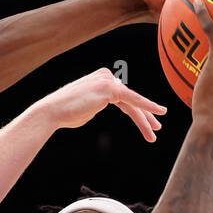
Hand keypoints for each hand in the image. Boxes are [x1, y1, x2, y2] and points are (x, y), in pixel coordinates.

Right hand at [35, 68, 166, 141]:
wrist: (52, 111)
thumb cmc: (65, 114)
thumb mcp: (86, 108)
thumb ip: (96, 104)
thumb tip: (100, 105)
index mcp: (101, 79)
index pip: (124, 97)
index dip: (138, 111)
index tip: (149, 124)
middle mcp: (106, 76)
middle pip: (131, 100)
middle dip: (145, 116)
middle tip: (156, 129)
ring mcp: (108, 80)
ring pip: (133, 103)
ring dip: (144, 120)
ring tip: (153, 135)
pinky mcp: (110, 88)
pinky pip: (133, 99)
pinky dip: (147, 106)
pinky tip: (159, 112)